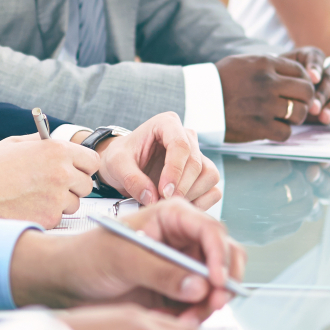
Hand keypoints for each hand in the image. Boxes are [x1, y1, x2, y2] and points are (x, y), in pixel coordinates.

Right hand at [0, 135, 96, 226]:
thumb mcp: (16, 143)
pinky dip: (46, 216)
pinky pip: (58, 219)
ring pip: (74, 204)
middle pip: (86, 185)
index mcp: (56, 151)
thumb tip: (58, 145)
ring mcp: (56, 199)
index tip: (74, 170)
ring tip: (35, 197)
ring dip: (60, 203)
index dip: (83, 166)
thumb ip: (43, 144)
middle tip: (52, 186)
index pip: (92, 161)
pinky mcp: (48, 219)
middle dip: (73, 186)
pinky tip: (27, 208)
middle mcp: (61, 173)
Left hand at [8, 196, 244, 319]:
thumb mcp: (122, 259)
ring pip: (216, 286)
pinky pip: (201, 305)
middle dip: (221, 284)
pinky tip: (174, 322)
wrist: (68, 281)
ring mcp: (182, 265)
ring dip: (206, 307)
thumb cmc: (88, 256)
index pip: (211, 230)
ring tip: (183, 321)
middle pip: (223, 258)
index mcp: (171, 216)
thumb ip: (160, 271)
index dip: (220, 256)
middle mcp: (183, 239)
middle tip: (212, 306)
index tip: (216, 283)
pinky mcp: (178, 291)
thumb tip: (199, 286)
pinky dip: (194, 316)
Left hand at [95, 113, 219, 208]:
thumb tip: (151, 197)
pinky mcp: (202, 173)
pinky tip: (180, 206)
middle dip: (180, 187)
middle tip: (161, 202)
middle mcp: (186, 136)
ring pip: (209, 175)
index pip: (180, 145)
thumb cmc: (122, 157)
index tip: (164, 192)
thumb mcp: (117, 164)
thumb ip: (131, 179)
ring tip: (168, 202)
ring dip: (191, 195)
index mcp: (166, 124)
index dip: (174, 171)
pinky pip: (213, 190)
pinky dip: (200, 202)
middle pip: (196, 163)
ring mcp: (197, 155)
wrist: (124, 165)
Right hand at [216, 54, 316, 141]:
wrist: (197, 100)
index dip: (304, 82)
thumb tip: (294, 71)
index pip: (302, 71)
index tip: (297, 90)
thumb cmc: (220, 81)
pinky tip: (271, 128)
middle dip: (304, 100)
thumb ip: (269, 64)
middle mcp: (268, 82)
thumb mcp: (244, 62)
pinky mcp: (259, 126)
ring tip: (282, 117)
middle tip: (294, 105)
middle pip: (306, 91)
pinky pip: (285, 133)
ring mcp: (264, 105)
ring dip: (293, 117)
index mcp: (265, 63)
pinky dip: (281, 132)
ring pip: (299, 113)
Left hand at [283, 47, 329, 128]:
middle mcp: (325, 70)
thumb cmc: (275, 82)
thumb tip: (299, 85)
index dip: (316, 67)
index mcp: (309, 58)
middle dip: (322, 95)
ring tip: (324, 118)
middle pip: (329, 80)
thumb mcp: (276, 75)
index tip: (313, 78)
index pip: (315, 57)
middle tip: (313, 108)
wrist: (276, 94)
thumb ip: (284, 76)